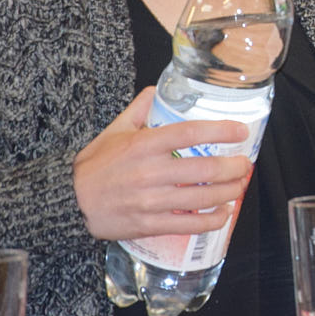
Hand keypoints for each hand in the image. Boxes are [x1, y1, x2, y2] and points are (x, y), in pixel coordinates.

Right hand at [73, 87, 252, 240]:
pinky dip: (211, 220)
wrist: (68, 202)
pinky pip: (187, 225)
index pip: (190, 133)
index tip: (241, 131)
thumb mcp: (114, 130)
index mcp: (144, 145)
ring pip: (201, 198)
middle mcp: (151, 172)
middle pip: (204, 169)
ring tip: (240, 186)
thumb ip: (138, 109)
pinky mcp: (149, 224)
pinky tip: (224, 214)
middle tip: (245, 164)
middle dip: (233, 167)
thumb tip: (156, 90)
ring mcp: (151, 201)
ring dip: (228, 192)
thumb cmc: (93, 165)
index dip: (220, 131)